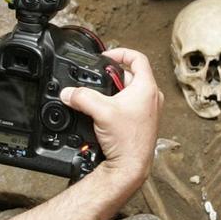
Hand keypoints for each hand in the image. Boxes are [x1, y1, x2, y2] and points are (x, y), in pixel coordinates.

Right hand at [60, 48, 162, 188]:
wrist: (130, 167)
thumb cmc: (127, 141)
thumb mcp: (100, 111)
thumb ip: (81, 97)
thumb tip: (69, 93)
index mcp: (147, 88)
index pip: (138, 58)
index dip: (120, 52)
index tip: (106, 57)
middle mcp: (151, 97)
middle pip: (130, 76)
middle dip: (111, 78)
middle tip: (97, 82)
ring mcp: (148, 111)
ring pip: (128, 92)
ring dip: (113, 93)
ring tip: (99, 99)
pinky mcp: (142, 122)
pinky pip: (129, 106)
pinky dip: (116, 105)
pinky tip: (104, 113)